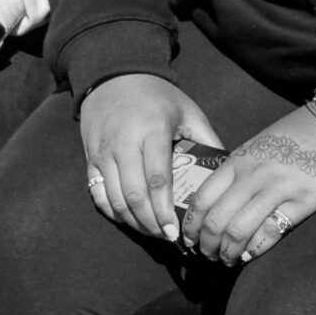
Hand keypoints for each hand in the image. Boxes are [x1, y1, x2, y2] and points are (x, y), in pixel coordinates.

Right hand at [78, 74, 222, 242]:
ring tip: (151, 231)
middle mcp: (123, 143)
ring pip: (114, 199)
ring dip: (133, 222)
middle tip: (166, 238)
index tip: (175, 231)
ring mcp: (102, 152)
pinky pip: (97, 193)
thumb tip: (226, 171)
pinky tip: (129, 219)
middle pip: (134, 195)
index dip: (165, 210)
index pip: (157, 180)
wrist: (113, 76)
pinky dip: (113, 211)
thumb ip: (207, 140)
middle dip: (151, 223)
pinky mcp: (90, 158)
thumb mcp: (187, 111)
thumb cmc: (156, 96)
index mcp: (151, 130)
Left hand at [178, 104, 315, 265]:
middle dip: (207, 245)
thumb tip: (216, 201)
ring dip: (228, 253)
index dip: (191, 225)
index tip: (188, 239)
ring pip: (239, 230)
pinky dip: (255, 249)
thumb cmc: (296, 136)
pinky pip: (271, 231)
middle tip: (207, 256)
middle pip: (217, 219)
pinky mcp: (304, 201)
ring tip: (227, 261)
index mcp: (238, 161)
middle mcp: (253, 175)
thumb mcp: (257, 145)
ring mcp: (278, 189)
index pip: (202, 198)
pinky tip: (250, 256)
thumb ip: (237, 170)